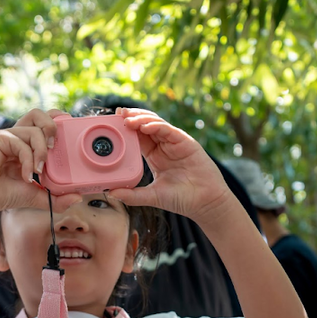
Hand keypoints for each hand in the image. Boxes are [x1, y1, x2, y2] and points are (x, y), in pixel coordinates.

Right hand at [0, 109, 62, 216]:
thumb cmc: (3, 194)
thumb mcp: (37, 196)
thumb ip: (57, 197)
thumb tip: (78, 197)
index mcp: (26, 144)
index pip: (44, 122)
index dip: (57, 120)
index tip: (68, 129)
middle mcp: (18, 137)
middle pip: (38, 114)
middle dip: (52, 125)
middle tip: (54, 148)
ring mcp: (8, 136)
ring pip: (33, 129)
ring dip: (41, 150)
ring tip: (39, 171)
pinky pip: (21, 143)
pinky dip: (27, 161)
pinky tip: (25, 177)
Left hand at [107, 108, 228, 222]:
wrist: (205, 203)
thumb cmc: (181, 199)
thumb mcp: (152, 196)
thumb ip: (133, 195)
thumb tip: (111, 193)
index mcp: (155, 155)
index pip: (137, 136)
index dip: (125, 129)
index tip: (111, 124)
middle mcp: (164, 146)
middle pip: (145, 125)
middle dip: (131, 117)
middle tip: (117, 114)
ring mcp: (175, 143)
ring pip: (155, 123)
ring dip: (141, 119)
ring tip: (127, 119)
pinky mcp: (185, 142)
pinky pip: (168, 130)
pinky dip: (156, 126)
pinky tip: (145, 126)